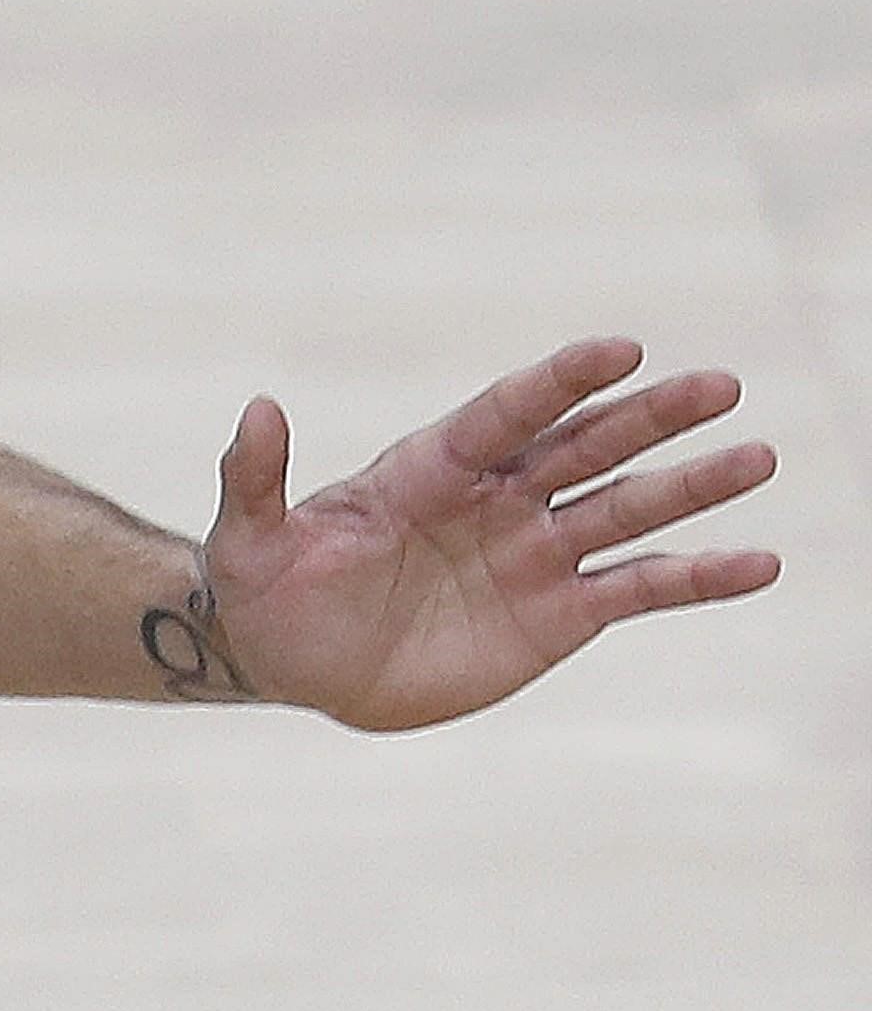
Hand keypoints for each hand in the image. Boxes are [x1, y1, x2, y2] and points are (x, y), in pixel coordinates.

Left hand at [189, 337, 778, 729]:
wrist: (295, 661)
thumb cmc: (269, 592)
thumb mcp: (250, 541)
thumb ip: (256, 478)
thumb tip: (258, 408)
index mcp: (431, 468)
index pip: (507, 413)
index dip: (560, 383)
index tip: (621, 349)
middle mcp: (498, 499)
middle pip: (587, 445)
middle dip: (651, 417)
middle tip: (721, 385)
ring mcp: (535, 553)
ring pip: (627, 507)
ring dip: (692, 485)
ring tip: (757, 457)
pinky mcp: (558, 614)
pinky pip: (639, 587)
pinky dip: (698, 577)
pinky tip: (760, 563)